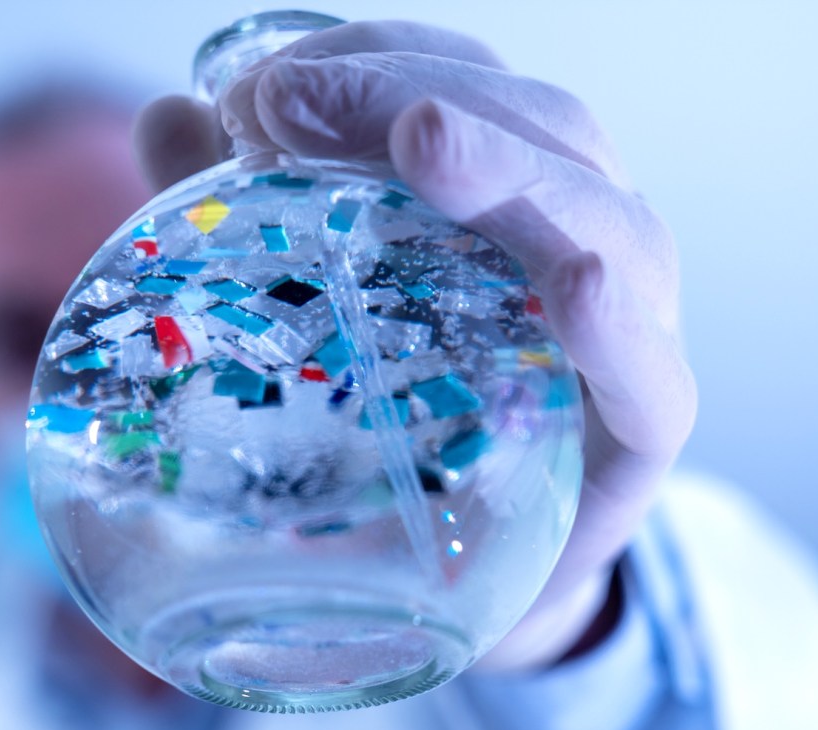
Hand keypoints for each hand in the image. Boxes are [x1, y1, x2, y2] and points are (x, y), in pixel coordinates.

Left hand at [134, 21, 696, 670]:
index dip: (370, 59)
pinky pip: (650, 376)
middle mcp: (583, 237)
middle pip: (538, 128)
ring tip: (424, 143)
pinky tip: (575, 288)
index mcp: (511, 190)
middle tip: (292, 101)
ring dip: (514, 172)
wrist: (454, 581)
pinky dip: (620, 326)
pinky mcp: (642, 434)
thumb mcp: (304, 312)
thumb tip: (166, 115)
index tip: (257, 85)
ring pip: (609, 221)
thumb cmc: (385, 429)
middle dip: (413, 93)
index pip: (460, 83)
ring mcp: (629, 331)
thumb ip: (247, 215)